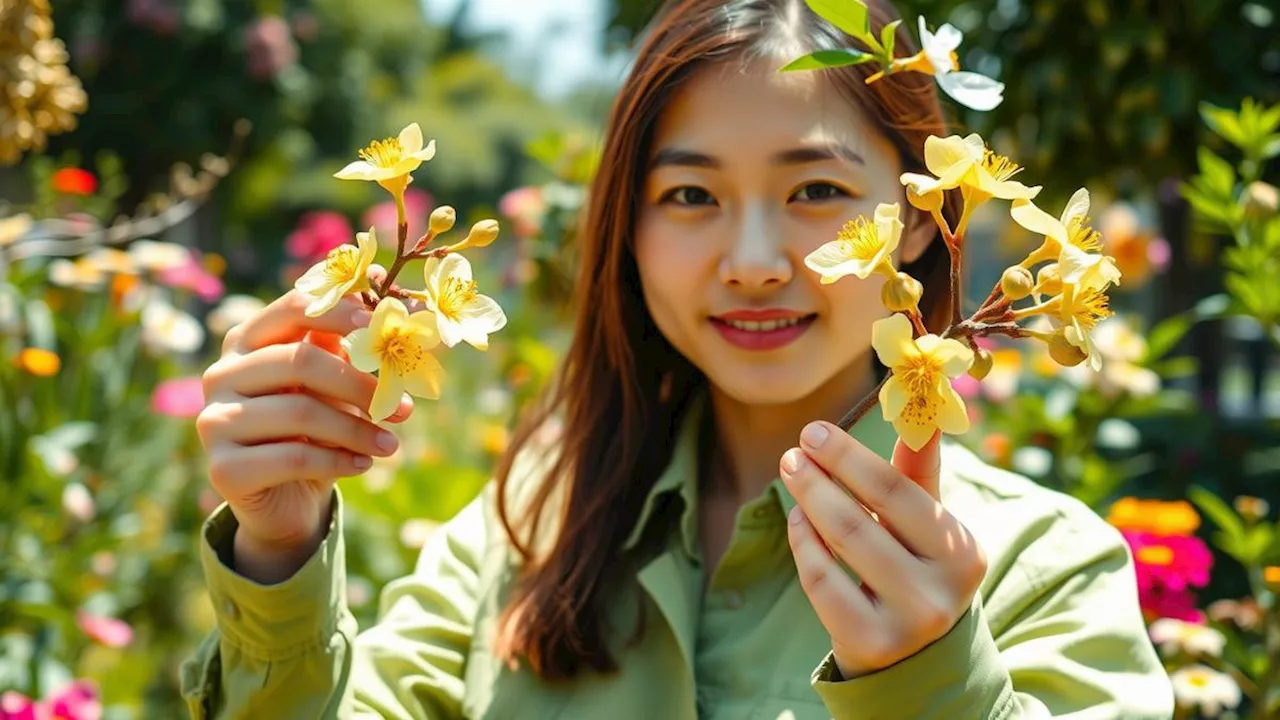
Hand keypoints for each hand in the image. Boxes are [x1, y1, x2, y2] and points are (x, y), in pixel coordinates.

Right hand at [197, 275, 416, 573]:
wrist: (283, 498)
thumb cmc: (313, 430)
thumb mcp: (331, 387)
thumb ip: (350, 350)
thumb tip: (404, 313)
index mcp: (247, 341)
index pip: (292, 310)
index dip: (340, 314)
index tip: (382, 328)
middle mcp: (221, 375)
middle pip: (300, 362)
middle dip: (359, 385)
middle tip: (402, 409)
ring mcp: (214, 421)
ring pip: (300, 413)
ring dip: (357, 430)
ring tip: (390, 445)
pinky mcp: (223, 468)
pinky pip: (294, 457)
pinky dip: (338, 461)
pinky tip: (364, 465)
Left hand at [780, 422, 986, 678]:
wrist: (915, 656)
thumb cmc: (916, 569)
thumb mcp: (926, 525)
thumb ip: (918, 472)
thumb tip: (919, 413)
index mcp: (962, 552)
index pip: (897, 490)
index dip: (850, 457)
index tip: (815, 431)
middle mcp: (941, 590)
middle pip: (864, 517)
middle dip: (821, 477)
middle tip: (793, 452)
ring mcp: (906, 622)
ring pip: (841, 544)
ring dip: (808, 502)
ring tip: (793, 475)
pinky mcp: (869, 642)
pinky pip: (822, 581)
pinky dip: (803, 543)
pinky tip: (797, 519)